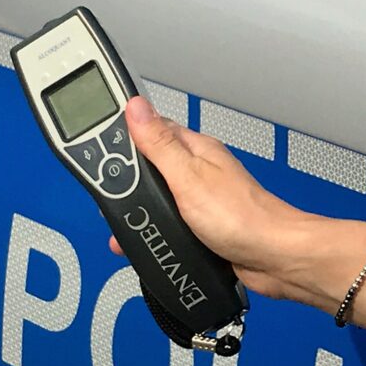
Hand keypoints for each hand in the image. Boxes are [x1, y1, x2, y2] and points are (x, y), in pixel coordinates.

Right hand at [109, 96, 319, 298]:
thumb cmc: (243, 217)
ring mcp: (201, 199)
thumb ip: (159, 144)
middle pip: (148, 168)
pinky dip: (156, 233)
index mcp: (195, 150)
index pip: (149, 130)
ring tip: (122, 227)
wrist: (274, 258)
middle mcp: (198, 172)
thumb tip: (136, 107)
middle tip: (106, 198)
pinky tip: (149, 242)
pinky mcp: (203, 226)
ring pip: (158, 200)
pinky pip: (171, 225)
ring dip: (140, 213)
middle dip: (125, 184)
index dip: (120, 136)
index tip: (91, 145)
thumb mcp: (188, 177)